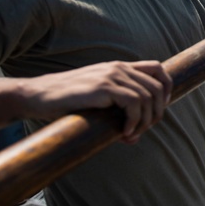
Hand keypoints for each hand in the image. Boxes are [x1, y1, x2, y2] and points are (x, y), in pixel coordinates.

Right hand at [23, 60, 172, 143]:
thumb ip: (116, 114)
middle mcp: (119, 68)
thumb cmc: (65, 103)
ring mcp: (112, 76)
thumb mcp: (96, 103)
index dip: (166, 89)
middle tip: (142, 129)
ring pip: (148, 97)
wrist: (38, 96)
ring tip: (131, 134)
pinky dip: (134, 121)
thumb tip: (134, 138)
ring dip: (145, 120)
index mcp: (119, 68)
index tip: (158, 109)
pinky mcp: (104, 87)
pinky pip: (134, 102)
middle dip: (156, 112)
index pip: (158, 69)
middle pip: (157, 87)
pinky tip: (124, 133)